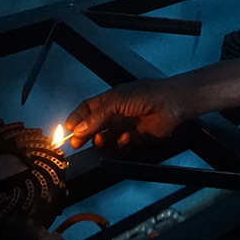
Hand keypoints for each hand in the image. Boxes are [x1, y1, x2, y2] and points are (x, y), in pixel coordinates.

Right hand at [64, 78, 192, 148]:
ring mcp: (126, 126)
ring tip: (100, 140)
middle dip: (84, 134)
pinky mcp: (136, 139)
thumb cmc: (146, 94)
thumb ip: (97, 116)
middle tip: (76, 142)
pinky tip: (124, 138)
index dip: (77, 118)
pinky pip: (122, 146)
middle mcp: (117, 113)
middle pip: (95, 126)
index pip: (88, 109)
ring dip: (101, 140)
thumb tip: (79, 128)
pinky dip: (121, 144)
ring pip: (107, 138)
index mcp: (111, 99)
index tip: (67, 129)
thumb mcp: (117, 100)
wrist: (172, 103)